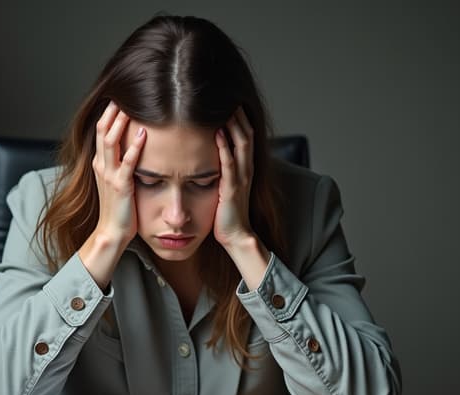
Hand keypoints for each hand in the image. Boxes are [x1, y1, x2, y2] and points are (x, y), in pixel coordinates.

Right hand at [79, 102, 145, 289]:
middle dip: (114, 110)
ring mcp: (109, 175)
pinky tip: (144, 134)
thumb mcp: (117, 180)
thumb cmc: (119, 208)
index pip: (102, 130)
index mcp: (100, 162)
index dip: (110, 112)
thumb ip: (121, 162)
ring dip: (121, 122)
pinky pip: (127, 163)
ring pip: (111, 142)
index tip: (122, 96)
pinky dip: (135, 147)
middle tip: (126, 92)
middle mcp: (101, 165)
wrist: (112, 232)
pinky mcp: (120, 186)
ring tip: (132, 105)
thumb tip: (134, 144)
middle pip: (103, 130)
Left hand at [213, 107, 255, 248]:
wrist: (236, 236)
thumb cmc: (227, 213)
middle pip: (246, 133)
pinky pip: (230, 163)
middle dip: (239, 114)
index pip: (245, 135)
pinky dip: (225, 146)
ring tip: (226, 105)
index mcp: (245, 167)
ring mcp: (241, 178)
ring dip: (234, 124)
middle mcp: (246, 169)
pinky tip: (219, 132)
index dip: (240, 117)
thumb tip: (212, 155)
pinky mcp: (233, 188)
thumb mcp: (226, 186)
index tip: (229, 100)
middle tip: (229, 94)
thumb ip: (222, 170)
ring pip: (242, 144)